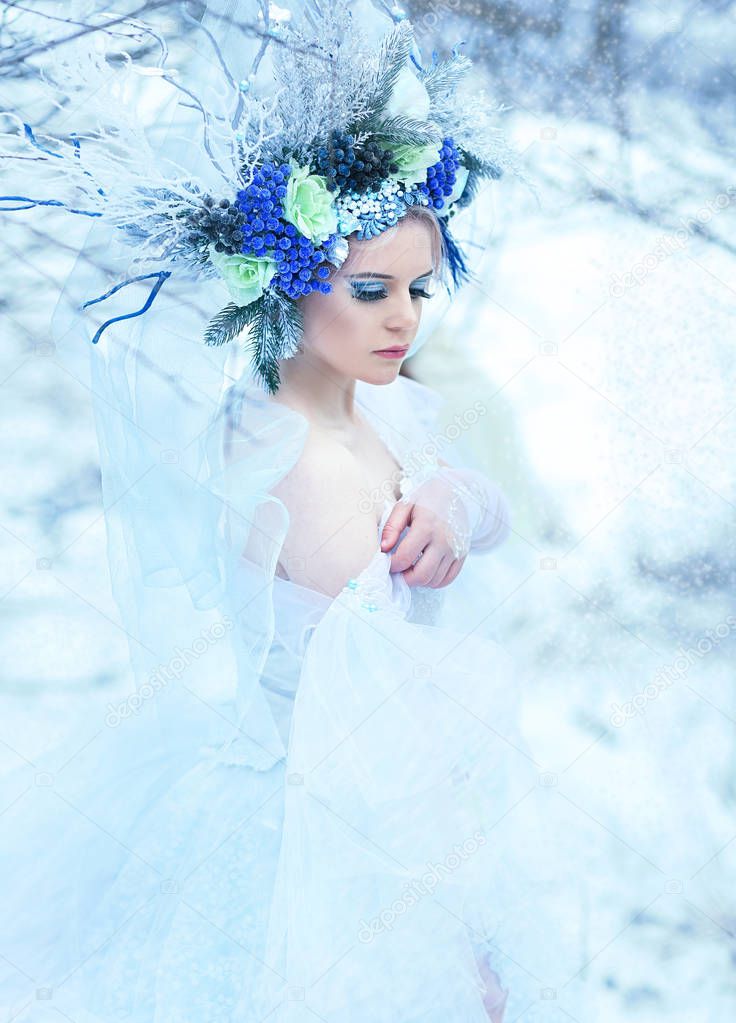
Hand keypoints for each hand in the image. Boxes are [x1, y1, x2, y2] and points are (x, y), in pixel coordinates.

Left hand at [379, 474, 470, 588]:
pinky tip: (425, 570)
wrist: (456, 492)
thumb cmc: (426, 500)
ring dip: (418, 580)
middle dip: (404, 578)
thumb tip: (384, 548)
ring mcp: (455, 550)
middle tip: (398, 570)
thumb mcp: (405, 506)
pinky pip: (447, 579)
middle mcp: (443, 541)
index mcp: (426, 526)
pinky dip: (434, 581)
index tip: (387, 561)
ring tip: (410, 568)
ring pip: (434, 581)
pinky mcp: (462, 555)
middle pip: (421, 575)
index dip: (392, 565)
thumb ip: (391, 527)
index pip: (405, 558)